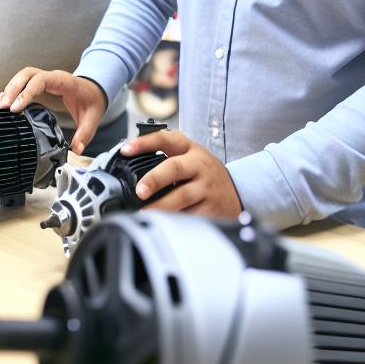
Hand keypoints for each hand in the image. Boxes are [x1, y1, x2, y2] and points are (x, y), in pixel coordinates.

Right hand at [0, 67, 106, 153]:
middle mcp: (53, 77)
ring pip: (23, 76)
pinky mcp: (41, 83)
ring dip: (11, 88)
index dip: (27, 92)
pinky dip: (13, 89)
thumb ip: (84, 134)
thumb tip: (75, 150)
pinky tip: (6, 101)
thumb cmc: (93, 101)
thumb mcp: (93, 119)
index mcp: (65, 82)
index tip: (16, 108)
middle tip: (3, 107)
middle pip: (27, 74)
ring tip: (1, 106)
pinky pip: (24, 81)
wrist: (96, 90)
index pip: (42, 80)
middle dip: (13, 88)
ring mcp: (46, 79)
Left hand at [120, 129, 242, 217]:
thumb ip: (166, 159)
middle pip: (175, 168)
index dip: (144, 143)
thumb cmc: (204, 176)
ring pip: (182, 195)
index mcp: (190, 149)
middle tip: (139, 191)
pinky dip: (176, 220)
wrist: (239, 192)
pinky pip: (191, 215)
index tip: (125, 151)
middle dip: (154, 179)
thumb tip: (128, 168)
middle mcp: (200, 165)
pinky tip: (164, 224)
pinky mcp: (212, 208)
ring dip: (160, 205)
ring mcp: (207, 187)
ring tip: (144, 212)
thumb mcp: (190, 159)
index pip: (166, 139)